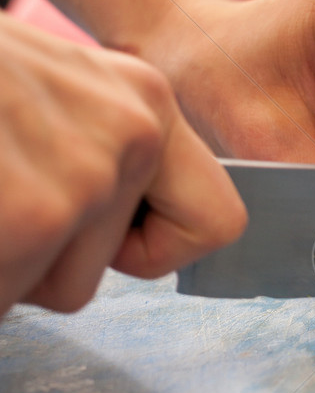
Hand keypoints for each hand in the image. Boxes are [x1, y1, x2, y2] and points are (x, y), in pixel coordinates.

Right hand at [0, 15, 245, 316]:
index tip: (95, 233)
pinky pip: (8, 295)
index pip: (215, 222)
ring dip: (2, 261)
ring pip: (51, 288)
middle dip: (35, 257)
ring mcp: (84, 175)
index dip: (149, 249)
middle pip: (103, 270)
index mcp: (145, 100)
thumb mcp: (46, 97)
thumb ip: (92, 156)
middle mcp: (134, 130)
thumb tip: (111, 226)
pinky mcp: (32, 214)